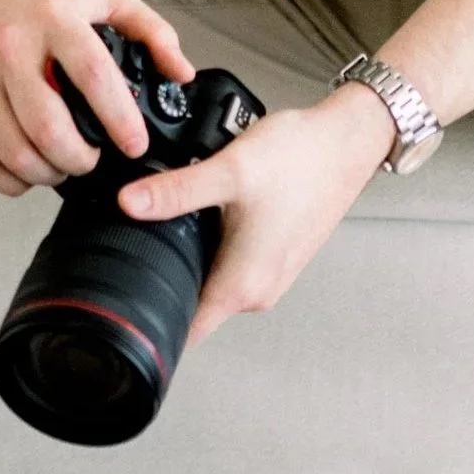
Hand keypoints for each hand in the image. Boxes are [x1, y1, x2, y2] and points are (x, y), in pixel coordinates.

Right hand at [0, 0, 190, 197]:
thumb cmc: (42, 2)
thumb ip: (152, 31)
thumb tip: (182, 74)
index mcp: (54, 18)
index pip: (93, 76)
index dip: (120, 119)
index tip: (134, 144)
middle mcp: (9, 46)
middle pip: (47, 128)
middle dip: (79, 159)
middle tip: (93, 160)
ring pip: (15, 152)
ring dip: (47, 174)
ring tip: (63, 166)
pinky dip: (11, 181)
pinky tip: (30, 170)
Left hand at [116, 83, 388, 344]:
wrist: (347, 141)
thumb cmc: (301, 159)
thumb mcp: (228, 171)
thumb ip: (175, 191)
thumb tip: (128, 203)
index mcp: (243, 286)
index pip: (187, 332)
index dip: (152, 324)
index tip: (126, 307)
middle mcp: (259, 290)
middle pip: (196, 305)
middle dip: (168, 278)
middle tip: (144, 239)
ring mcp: (272, 275)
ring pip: (215, 281)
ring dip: (196, 257)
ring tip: (186, 216)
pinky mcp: (278, 257)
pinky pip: (235, 265)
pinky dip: (219, 245)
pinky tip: (218, 210)